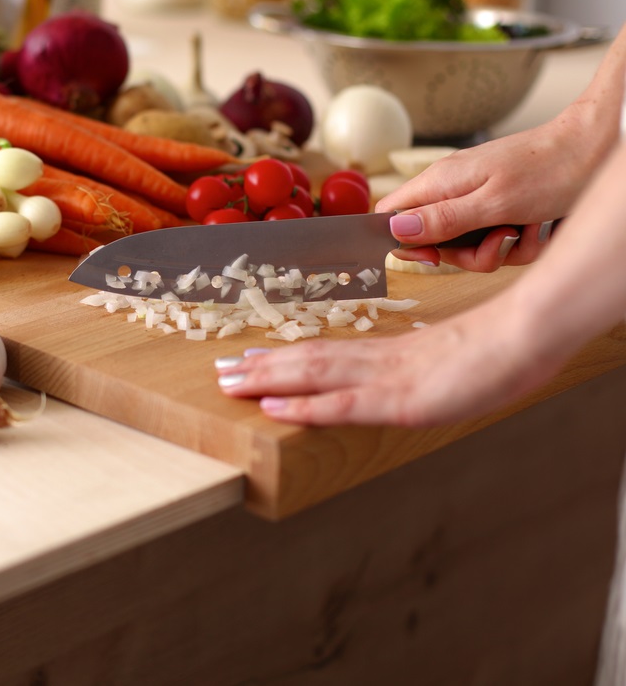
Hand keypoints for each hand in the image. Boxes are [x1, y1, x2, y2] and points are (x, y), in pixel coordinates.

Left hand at [215, 299, 562, 426]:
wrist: (525, 337)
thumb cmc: (494, 350)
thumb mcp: (445, 363)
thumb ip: (415, 372)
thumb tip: (396, 379)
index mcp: (387, 353)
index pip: (323, 352)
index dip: (284, 357)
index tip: (249, 358)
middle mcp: (377, 360)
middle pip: (307, 358)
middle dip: (261, 366)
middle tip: (219, 369)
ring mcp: (386, 378)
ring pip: (313, 374)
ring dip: (267, 379)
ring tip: (229, 381)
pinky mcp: (401, 399)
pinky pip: (343, 404)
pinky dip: (304, 406)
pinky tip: (273, 408)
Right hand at [376, 114, 599, 271]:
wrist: (597, 149)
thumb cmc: (549, 168)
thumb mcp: (492, 203)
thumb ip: (441, 220)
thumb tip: (394, 231)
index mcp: (440, 183)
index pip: (391, 216)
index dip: (402, 242)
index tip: (432, 256)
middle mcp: (453, 191)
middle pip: (435, 242)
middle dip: (468, 255)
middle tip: (498, 241)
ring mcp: (478, 200)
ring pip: (470, 247)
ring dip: (502, 249)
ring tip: (526, 229)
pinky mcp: (501, 209)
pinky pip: (498, 242)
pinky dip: (521, 243)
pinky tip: (539, 227)